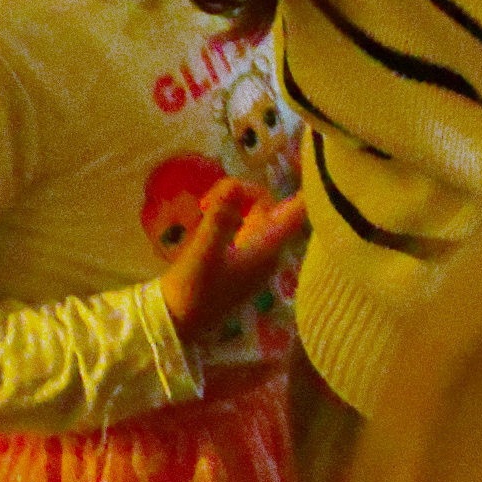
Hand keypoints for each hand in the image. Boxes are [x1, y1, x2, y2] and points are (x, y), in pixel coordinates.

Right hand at [162, 181, 305, 338]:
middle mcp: (267, 249)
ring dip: (234, 202)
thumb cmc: (192, 292)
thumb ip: (219, 219)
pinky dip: (228, 214)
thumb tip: (234, 185)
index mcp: (269, 248)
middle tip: (210, 199)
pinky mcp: (238, 258)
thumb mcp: (203, 254)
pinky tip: (204, 217)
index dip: (306, 183)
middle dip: (246, 192)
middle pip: (272, 206)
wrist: (175, 324)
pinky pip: (242, 225)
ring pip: (256, 214)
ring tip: (203, 207)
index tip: (300, 157)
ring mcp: (253, 254)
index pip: (299, 211)